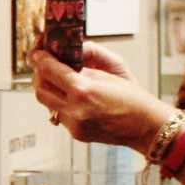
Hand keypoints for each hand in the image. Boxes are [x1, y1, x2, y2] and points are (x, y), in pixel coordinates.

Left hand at [34, 48, 165, 152]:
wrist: (147, 127)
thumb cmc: (134, 96)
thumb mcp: (113, 69)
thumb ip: (88, 58)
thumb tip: (69, 50)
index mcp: (83, 90)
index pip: (49, 70)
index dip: (40, 58)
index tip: (37, 51)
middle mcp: (75, 109)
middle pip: (40, 88)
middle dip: (40, 74)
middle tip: (45, 63)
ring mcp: (73, 125)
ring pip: (46, 103)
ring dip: (48, 88)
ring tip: (58, 78)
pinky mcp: (76, 134)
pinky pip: (59, 114)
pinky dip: (61, 102)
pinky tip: (72, 96)